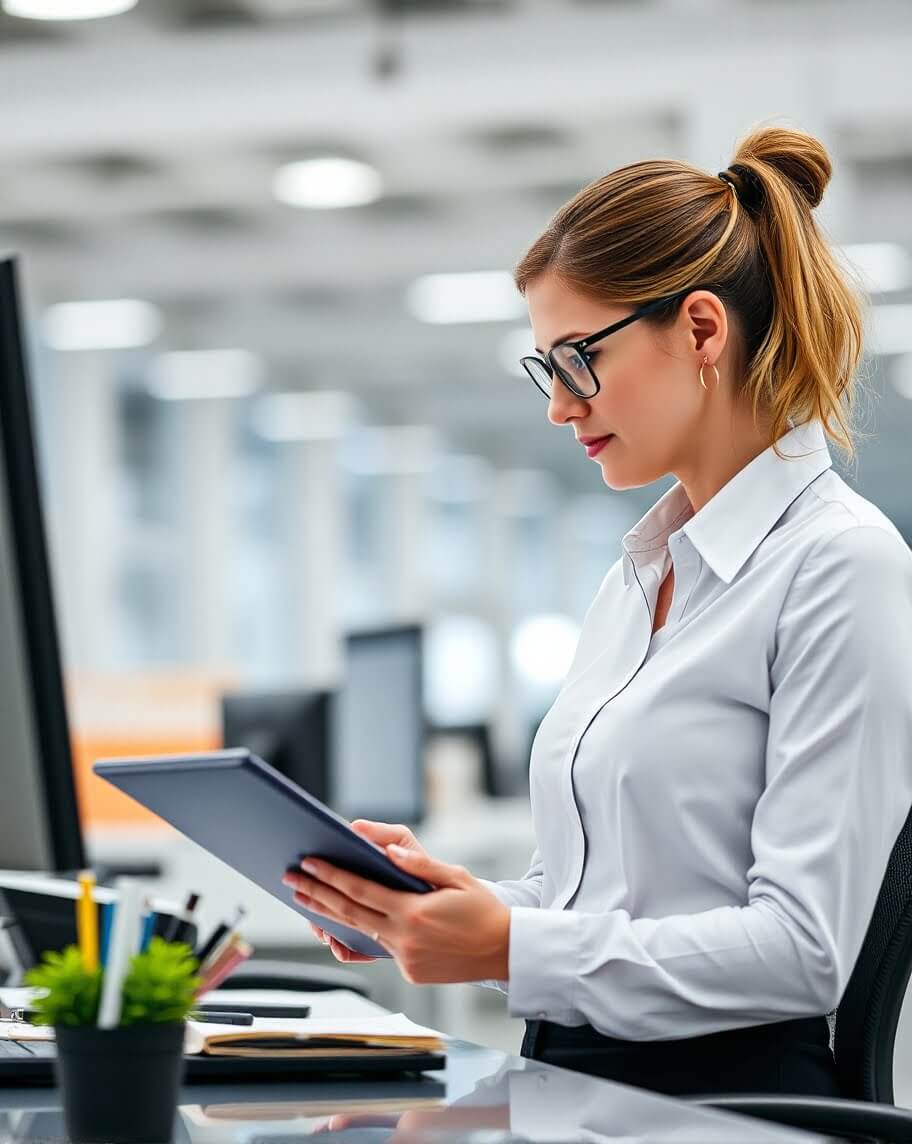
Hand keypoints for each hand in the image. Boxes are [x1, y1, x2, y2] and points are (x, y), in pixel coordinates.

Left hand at [281, 841, 509, 983]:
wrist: (505, 952)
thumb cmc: (483, 910)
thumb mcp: (456, 877)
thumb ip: (420, 866)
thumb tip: (389, 854)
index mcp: (413, 912)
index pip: (361, 890)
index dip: (331, 876)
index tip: (310, 864)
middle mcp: (404, 938)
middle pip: (349, 913)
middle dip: (317, 894)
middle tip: (292, 880)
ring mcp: (405, 959)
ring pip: (359, 932)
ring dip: (329, 916)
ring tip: (306, 901)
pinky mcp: (409, 972)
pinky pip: (380, 948)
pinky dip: (361, 933)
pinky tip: (343, 921)